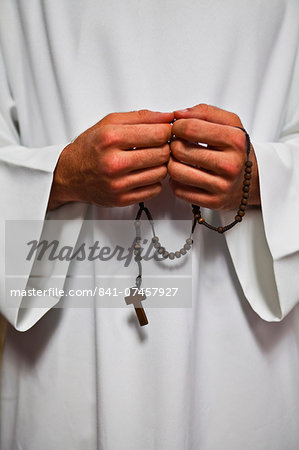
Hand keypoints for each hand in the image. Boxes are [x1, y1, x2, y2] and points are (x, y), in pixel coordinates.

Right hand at [48, 110, 173, 209]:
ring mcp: (118, 184)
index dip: (166, 131)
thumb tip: (168, 116)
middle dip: (164, 147)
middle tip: (157, 146)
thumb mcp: (110, 123)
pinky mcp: (121, 199)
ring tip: (150, 159)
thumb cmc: (90, 148)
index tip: (164, 132)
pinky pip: (155, 189)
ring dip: (161, 165)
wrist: (69, 174)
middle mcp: (114, 162)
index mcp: (111, 138)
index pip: (158, 134)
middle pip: (162, 154)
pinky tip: (144, 173)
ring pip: (161, 173)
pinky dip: (154, 181)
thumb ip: (141, 117)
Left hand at [168, 104, 259, 209]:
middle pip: (179, 150)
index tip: (178, 128)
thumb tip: (178, 114)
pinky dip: (176, 181)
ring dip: (172, 163)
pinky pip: (179, 190)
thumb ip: (204, 112)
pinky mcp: (212, 202)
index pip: (190, 128)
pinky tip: (185, 174)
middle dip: (174, 144)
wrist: (254, 178)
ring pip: (175, 171)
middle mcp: (229, 165)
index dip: (177, 126)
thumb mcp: (230, 123)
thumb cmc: (236, 149)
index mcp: (234, 141)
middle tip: (179, 144)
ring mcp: (221, 186)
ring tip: (180, 159)